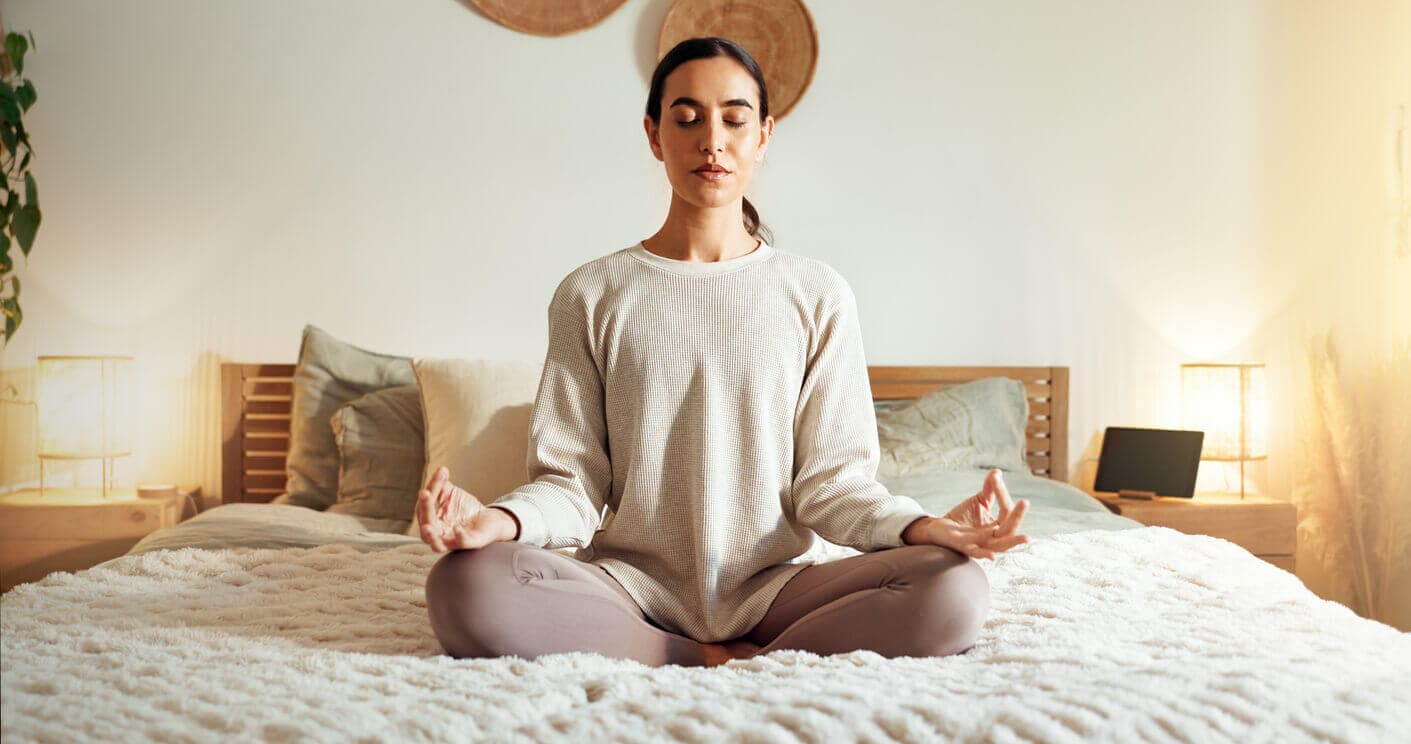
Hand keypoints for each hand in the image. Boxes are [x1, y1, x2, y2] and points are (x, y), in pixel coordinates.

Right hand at [416, 466, 513, 551]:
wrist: (489, 519)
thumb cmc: (466, 509)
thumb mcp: (451, 494)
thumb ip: (441, 484)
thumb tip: (441, 470)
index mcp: (432, 523)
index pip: (423, 510)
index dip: (427, 494)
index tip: (439, 474)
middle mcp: (440, 535)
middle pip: (426, 526)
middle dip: (425, 509)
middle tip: (425, 493)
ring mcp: (454, 542)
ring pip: (437, 545)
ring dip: (431, 536)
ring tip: (427, 527)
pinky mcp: (471, 543)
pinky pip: (463, 543)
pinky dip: (460, 537)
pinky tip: (458, 528)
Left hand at [902, 469, 1030, 558]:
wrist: (939, 527)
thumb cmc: (962, 516)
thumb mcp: (979, 501)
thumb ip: (990, 488)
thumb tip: (997, 471)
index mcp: (998, 527)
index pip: (1006, 511)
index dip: (1002, 494)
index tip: (996, 477)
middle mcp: (992, 538)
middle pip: (1010, 530)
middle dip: (1018, 516)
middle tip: (1025, 502)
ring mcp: (979, 544)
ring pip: (1000, 546)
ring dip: (1013, 542)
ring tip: (1027, 538)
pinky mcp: (963, 547)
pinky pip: (976, 553)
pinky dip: (985, 554)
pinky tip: (993, 556)